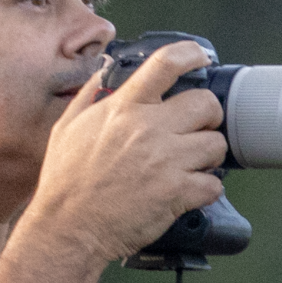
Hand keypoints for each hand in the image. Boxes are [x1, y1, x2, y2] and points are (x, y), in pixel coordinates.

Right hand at [24, 40, 226, 266]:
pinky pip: (214, 184)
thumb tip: (105, 70)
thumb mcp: (67, 127)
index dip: (191, 54)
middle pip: (207, 104)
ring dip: (209, 155)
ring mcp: (165, 160)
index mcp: (123, 108)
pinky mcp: (176, 192)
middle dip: (208, 116)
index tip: (201, 58)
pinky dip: (206, 189)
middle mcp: (148, 128)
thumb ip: (90, 94)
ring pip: (216, 144)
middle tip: (198, 129)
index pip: (166, 64)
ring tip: (193, 164)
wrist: (67, 228)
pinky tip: (189, 191)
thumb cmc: (65, 182)